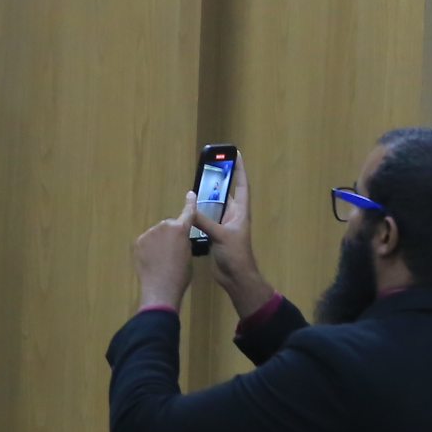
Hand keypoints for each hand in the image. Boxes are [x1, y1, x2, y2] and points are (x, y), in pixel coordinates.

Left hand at [133, 202, 199, 311]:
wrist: (161, 289)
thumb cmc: (180, 275)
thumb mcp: (188, 255)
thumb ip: (184, 240)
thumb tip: (179, 238)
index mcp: (181, 229)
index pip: (188, 213)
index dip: (190, 204)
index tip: (190, 194)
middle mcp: (165, 226)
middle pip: (169, 225)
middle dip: (171, 233)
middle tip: (172, 250)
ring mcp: (150, 233)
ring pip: (157, 233)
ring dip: (159, 240)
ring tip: (161, 259)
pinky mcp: (139, 241)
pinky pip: (147, 241)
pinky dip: (149, 247)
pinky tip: (151, 260)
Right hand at [197, 164, 273, 321]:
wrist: (236, 278)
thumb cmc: (235, 254)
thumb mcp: (221, 235)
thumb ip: (205, 221)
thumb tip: (191, 206)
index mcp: (240, 212)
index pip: (242, 186)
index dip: (240, 170)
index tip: (237, 154)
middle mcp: (233, 216)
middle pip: (226, 194)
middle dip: (218, 182)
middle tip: (207, 168)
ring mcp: (224, 226)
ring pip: (214, 207)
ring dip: (206, 199)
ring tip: (194, 186)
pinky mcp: (215, 236)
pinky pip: (206, 220)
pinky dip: (199, 215)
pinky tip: (189, 211)